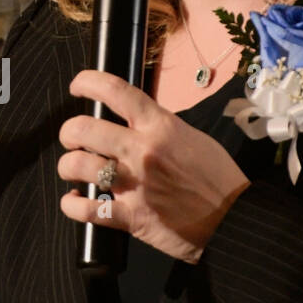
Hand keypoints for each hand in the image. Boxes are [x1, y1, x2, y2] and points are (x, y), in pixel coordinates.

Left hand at [58, 69, 250, 263]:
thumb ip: (160, 128)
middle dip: (68, 132)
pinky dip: (73, 205)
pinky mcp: (132, 216)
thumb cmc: (218, 179)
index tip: (77, 86)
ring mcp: (135, 184)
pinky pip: (87, 209)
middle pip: (83, 128)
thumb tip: (133, 121)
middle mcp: (143, 151)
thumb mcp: (192, 138)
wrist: (235, 220)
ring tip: (72, 170)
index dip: (88, 82)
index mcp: (160, 126)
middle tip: (72, 139)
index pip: (115, 91)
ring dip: (67, 166)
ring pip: (78, 165)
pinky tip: (75, 201)